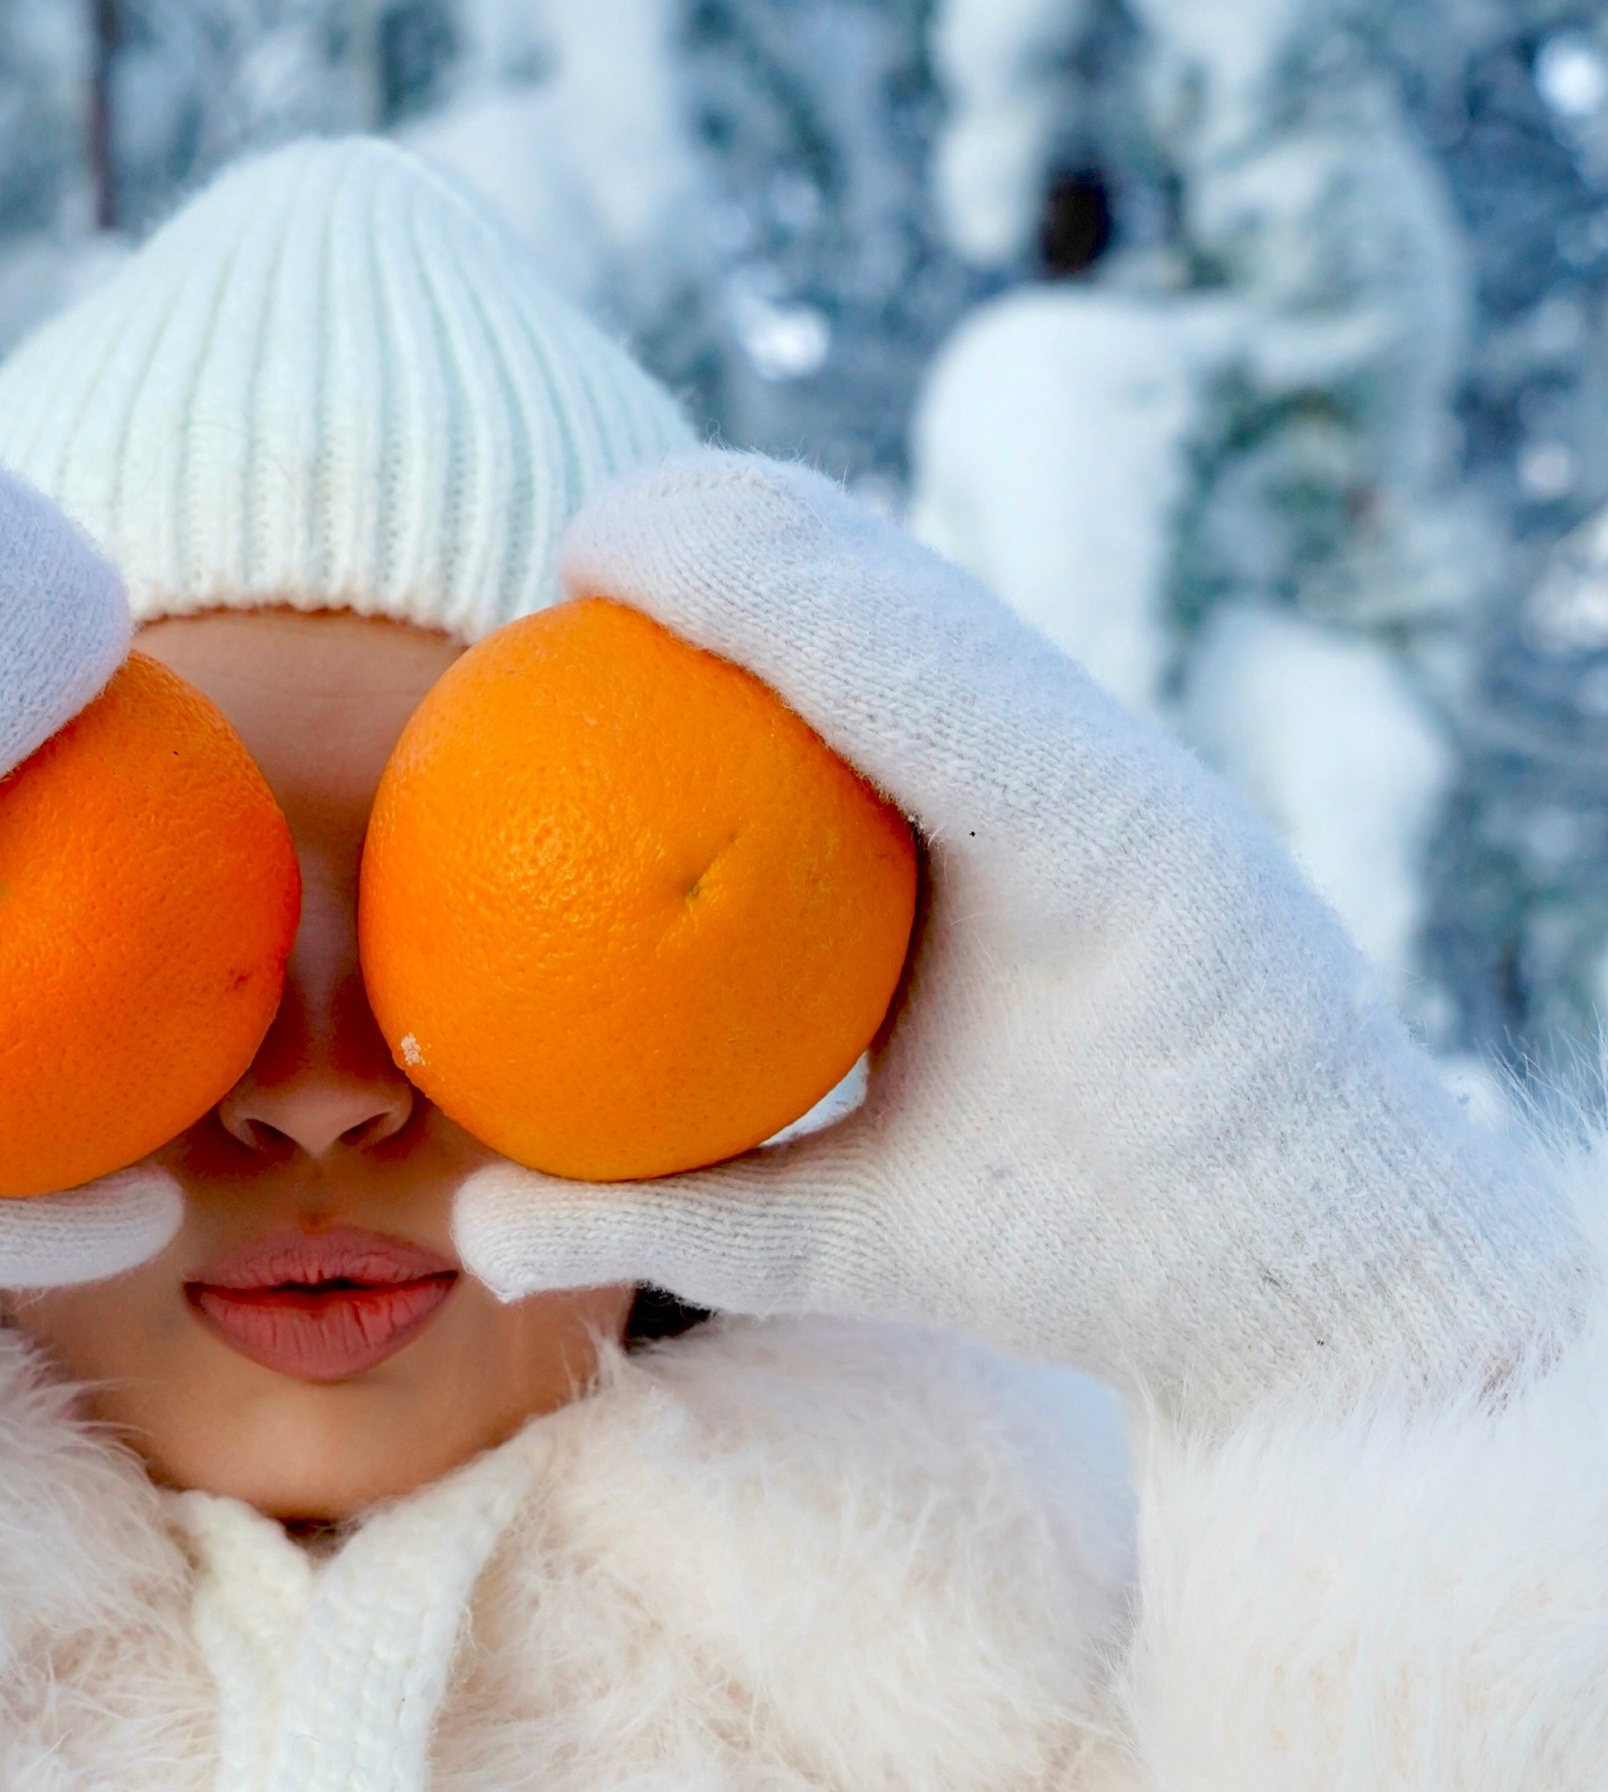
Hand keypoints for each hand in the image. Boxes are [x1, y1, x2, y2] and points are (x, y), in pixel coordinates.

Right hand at [456, 452, 1583, 1425]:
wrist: (1326, 1266)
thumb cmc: (1121, 1269)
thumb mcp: (902, 1253)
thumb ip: (696, 1224)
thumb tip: (466, 1225)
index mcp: (1098, 854)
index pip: (899, 661)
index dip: (741, 572)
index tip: (586, 545)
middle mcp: (1117, 780)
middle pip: (905, 584)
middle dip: (739, 521)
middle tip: (579, 542)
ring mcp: (1126, 778)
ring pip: (935, 611)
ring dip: (786, 562)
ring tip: (631, 566)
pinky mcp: (1120, 800)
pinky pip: (949, 691)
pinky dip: (829, 658)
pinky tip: (713, 695)